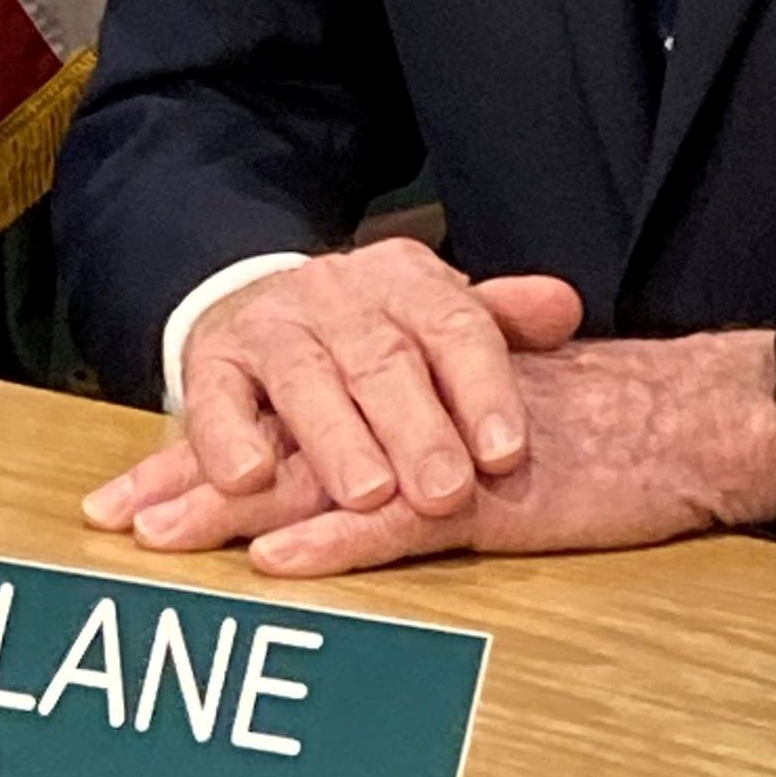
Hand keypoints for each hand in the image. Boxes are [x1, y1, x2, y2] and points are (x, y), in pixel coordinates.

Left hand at [86, 330, 775, 577]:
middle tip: (109, 513)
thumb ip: (413, 444)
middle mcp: (403, 420)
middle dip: (188, 481)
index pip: (283, 425)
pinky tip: (277, 561)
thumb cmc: (591, 431)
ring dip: (233, 508)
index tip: (130, 487)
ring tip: (157, 533)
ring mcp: (437, 458)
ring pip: (316, 483)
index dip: (206, 453)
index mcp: (396, 402)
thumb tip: (343, 486)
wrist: (681, 420)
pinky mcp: (484, 500)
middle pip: (277, 450)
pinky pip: (396, 527)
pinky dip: (335, 544)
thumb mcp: (482, 430)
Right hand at [89, 242, 582, 526]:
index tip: (509, 453)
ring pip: (305, 379)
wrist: (261, 300)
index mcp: (406, 282)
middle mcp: (337, 294)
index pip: (455, 325)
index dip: (483, 388)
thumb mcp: (438, 315)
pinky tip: (247, 478)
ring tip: (367, 495)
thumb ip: (502, 320)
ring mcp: (272, 326)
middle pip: (383, 359)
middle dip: (416, 428)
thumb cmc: (372, 331)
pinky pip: (214, 398)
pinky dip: (227, 438)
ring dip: (336, 440)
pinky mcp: (210, 362)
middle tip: (446, 492)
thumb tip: (565, 307)